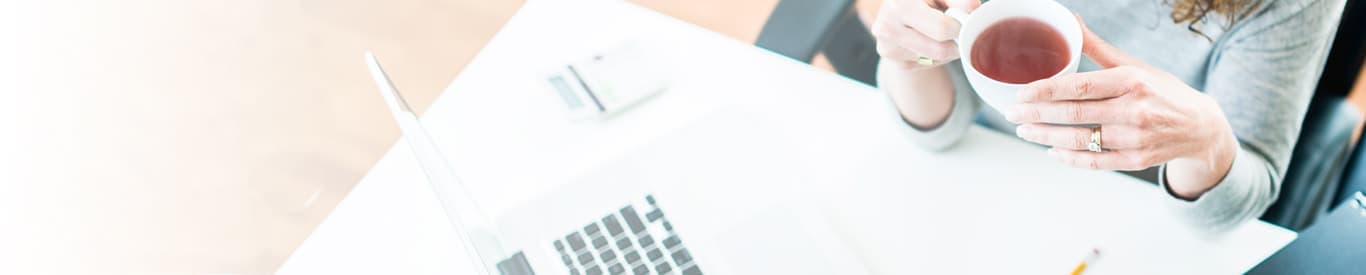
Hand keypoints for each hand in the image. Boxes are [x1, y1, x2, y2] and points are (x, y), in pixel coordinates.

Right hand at [871, 0, 980, 69]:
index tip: (962, 20)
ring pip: (936, 60)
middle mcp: (888, 29)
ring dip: (946, 50)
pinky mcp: (895, 63)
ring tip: (939, 31)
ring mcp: (889, 49)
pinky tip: (929, 40)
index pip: (941, 29)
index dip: (958, 27)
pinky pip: (928, 65)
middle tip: (956, 29)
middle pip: (939, 50)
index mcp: (899, 7)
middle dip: (955, 42)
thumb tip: (973, 8)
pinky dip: (936, 56)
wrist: (895, 8)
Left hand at [1004, 20, 1238, 197]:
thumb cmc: (1163, 91)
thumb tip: (1070, 22)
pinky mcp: (1136, 160)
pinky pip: (1094, 162)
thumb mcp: (1134, 66)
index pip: (1080, 86)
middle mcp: (1135, 110)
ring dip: (1046, 137)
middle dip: (1036, 115)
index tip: (1021, 94)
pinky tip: (1051, 150)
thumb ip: (1098, 49)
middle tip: (1011, 114)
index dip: (1046, 91)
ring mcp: (1135, 139)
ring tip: (1024, 132)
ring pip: (1080, 140)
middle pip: (1074, 114)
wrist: (1202, 127)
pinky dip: (1069, 158)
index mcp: (1132, 81)